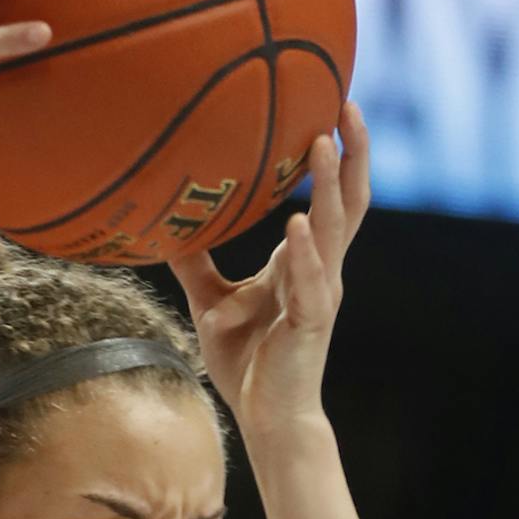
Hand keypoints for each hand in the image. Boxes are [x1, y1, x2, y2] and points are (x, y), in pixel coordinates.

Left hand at [171, 102, 369, 432]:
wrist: (266, 416)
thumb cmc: (246, 361)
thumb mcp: (212, 303)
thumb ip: (196, 265)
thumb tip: (166, 229)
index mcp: (306, 263)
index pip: (334, 199)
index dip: (339, 157)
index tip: (333, 108)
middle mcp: (323, 271)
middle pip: (350, 200)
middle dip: (352, 152)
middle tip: (346, 102)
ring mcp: (320, 295)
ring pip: (336, 230)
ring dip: (330, 186)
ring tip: (323, 142)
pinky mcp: (310, 324)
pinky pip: (310, 283)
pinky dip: (304, 252)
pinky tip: (298, 224)